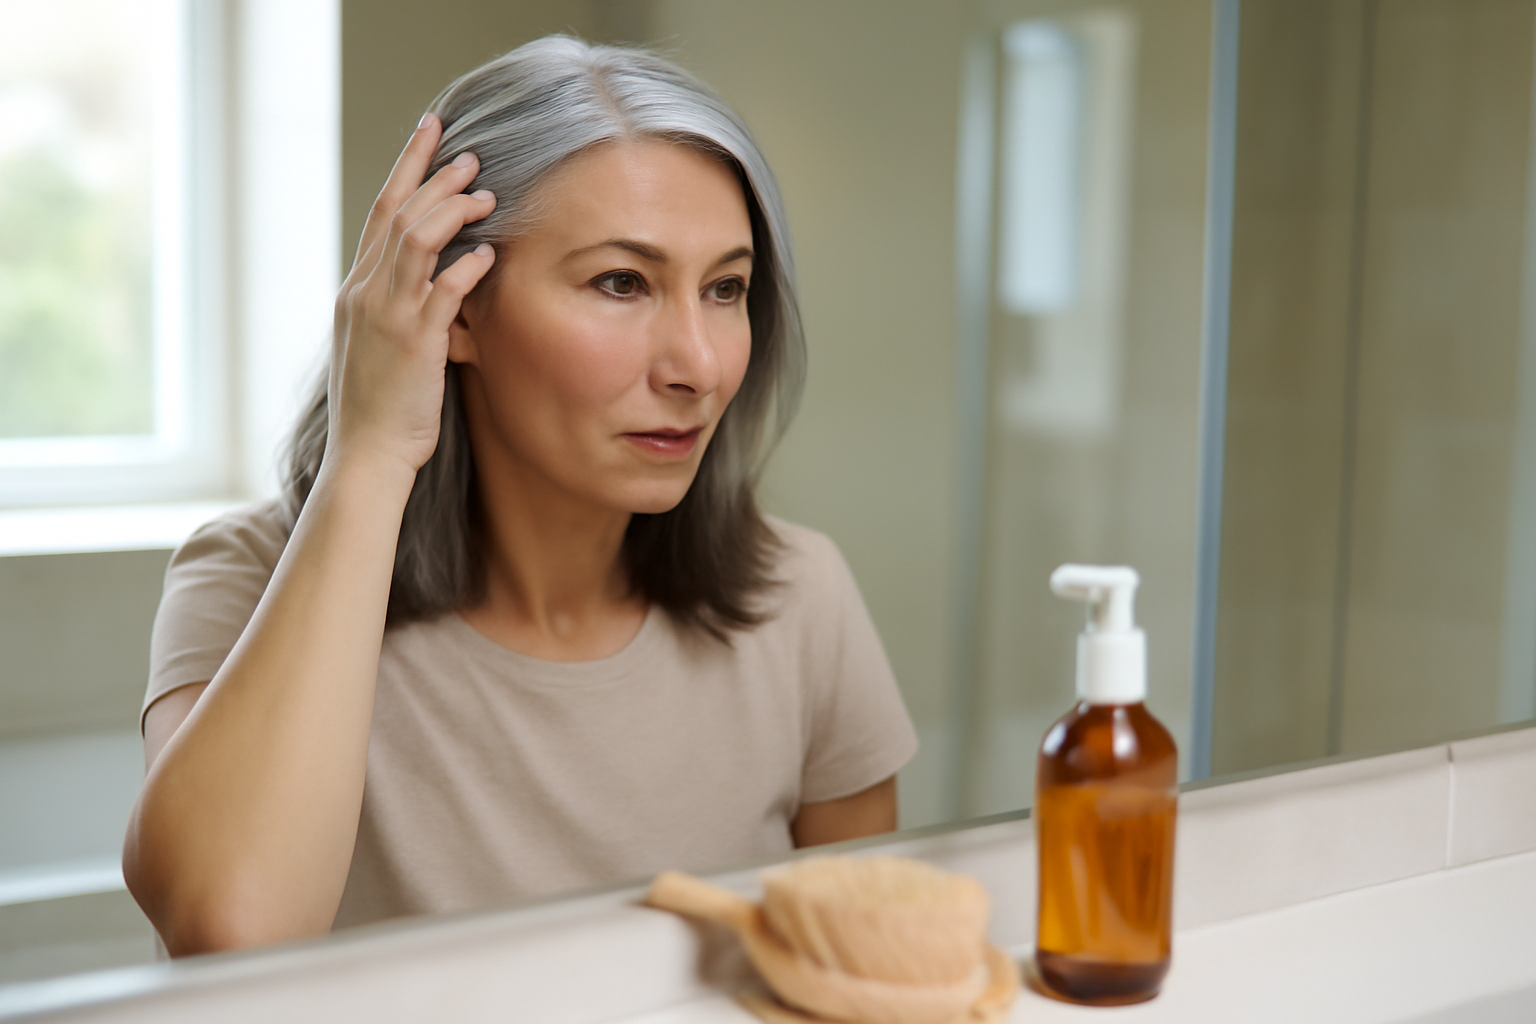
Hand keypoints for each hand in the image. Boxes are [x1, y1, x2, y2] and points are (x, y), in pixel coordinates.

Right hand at [327, 112, 496, 475]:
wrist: (366, 455)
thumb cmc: (379, 408)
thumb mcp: (381, 347)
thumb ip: (400, 309)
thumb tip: (431, 283)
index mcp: (357, 291)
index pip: (381, 214)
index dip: (406, 169)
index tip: (429, 134)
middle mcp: (365, 294)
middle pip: (398, 215)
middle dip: (434, 177)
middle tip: (470, 153)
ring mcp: (387, 317)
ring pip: (415, 243)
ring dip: (452, 213)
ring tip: (486, 195)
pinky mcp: (414, 344)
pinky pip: (439, 294)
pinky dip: (463, 269)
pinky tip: (488, 254)